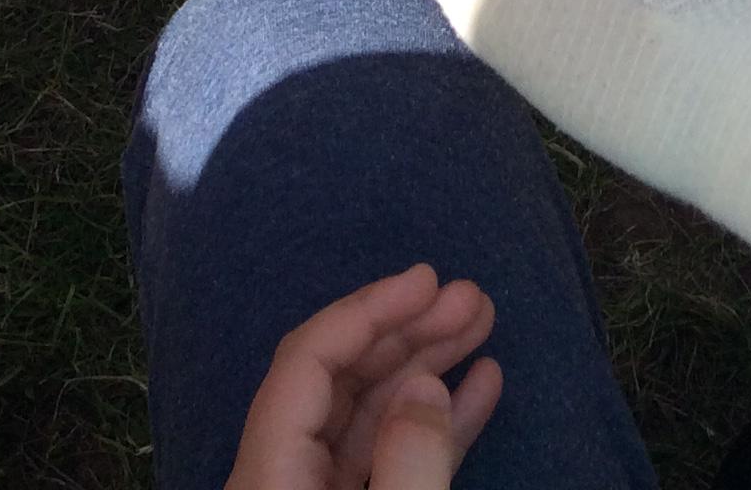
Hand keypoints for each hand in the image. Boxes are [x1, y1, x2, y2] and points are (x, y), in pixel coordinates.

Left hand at [226, 266, 500, 489]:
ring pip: (366, 415)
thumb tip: (425, 386)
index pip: (304, 362)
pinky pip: (385, 458)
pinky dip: (433, 425)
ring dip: (427, 367)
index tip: (428, 279)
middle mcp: (283, 477)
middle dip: (406, 330)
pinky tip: (480, 386)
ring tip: (481, 325)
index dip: (367, 310)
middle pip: (337, 380)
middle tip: (472, 297)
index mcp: (268, 476)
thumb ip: (407, 467)